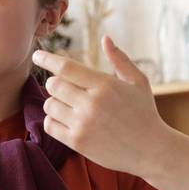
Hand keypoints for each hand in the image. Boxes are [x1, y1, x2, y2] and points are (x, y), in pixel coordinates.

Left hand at [32, 35, 170, 175]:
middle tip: (64, 88)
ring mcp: (83, 124)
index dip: (47, 59)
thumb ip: (119, 59)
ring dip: (54, 103)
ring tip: (69, 106)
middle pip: (53, 85)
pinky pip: (49, 125)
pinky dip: (53, 121)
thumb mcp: (138, 82)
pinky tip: (66, 120)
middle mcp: (91, 103)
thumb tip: (105, 38)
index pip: (65, 67)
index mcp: (105, 85)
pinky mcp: (77, 142)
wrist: (152, 151)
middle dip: (54, 84)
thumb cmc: (144, 113)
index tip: (37, 55)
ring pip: (49, 105)